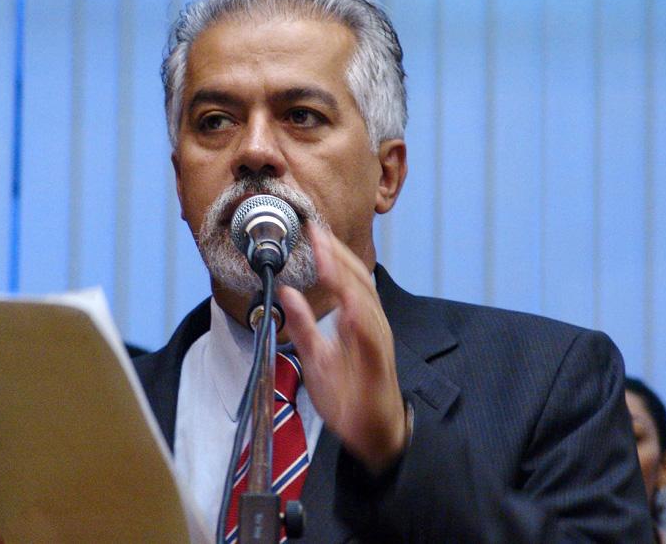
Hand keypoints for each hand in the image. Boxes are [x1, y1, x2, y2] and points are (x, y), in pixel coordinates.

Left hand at [277, 223, 406, 472]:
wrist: (374, 433)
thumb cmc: (349, 394)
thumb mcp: (315, 356)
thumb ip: (302, 324)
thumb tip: (287, 292)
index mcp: (355, 320)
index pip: (345, 278)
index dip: (330, 254)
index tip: (311, 231)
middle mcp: (370, 324)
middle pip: (357, 280)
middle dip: (337, 254)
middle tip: (316, 232)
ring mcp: (376, 341)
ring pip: (364, 300)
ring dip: (346, 277)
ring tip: (327, 256)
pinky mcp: (378, 363)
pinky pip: (370, 336)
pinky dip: (359, 318)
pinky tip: (346, 304)